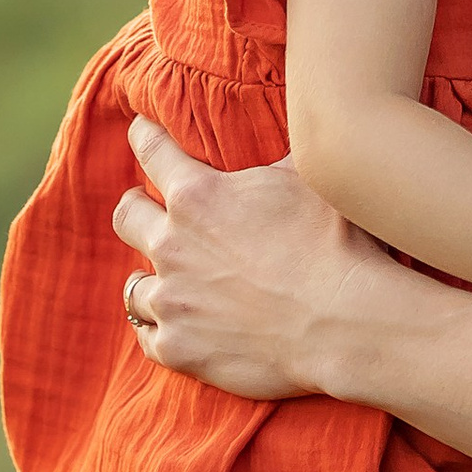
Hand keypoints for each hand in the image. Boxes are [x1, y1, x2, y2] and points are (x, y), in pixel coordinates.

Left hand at [116, 117, 430, 400]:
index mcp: (198, 196)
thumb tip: (299, 124)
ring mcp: (171, 301)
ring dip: (150, 278)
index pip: (151, 150)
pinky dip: (160, 330)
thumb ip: (282, 153)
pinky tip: (175, 326)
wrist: (345, 324)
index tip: (141, 131)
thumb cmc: (335, 245)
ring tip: (165, 281)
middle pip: (126, 215)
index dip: (144, 136)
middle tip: (144, 207)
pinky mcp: (178, 348)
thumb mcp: (311, 180)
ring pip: (133, 285)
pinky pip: (147, 336)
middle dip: (135, 206)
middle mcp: (173, 245)